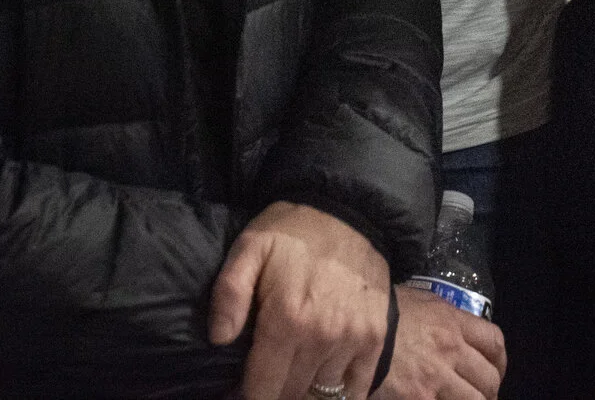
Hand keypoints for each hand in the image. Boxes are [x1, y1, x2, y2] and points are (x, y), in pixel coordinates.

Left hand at [210, 201, 392, 399]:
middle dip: (273, 392)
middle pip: (290, 395)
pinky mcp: (376, 339)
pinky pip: (356, 389)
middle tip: (265, 376)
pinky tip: (323, 380)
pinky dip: (339, 393)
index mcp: (286, 320)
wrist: (351, 212)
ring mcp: (352, 340)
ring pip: (321, 394)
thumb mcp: (250, 247)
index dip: (246, 395)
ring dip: (304, 390)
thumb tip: (219, 339)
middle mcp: (321, 337)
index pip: (261, 389)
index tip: (239, 390)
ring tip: (292, 373)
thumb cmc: (294, 232)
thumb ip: (229, 293)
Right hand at [372, 287, 504, 399]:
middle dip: (489, 390)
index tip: (495, 369)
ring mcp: (437, 376)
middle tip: (481, 395)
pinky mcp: (420, 398)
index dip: (500, 360)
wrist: (350, 329)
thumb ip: (444, 319)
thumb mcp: (420, 303)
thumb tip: (455, 334)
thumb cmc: (382, 313)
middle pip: (489, 377)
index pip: (494, 341)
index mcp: (452, 322)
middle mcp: (451, 349)